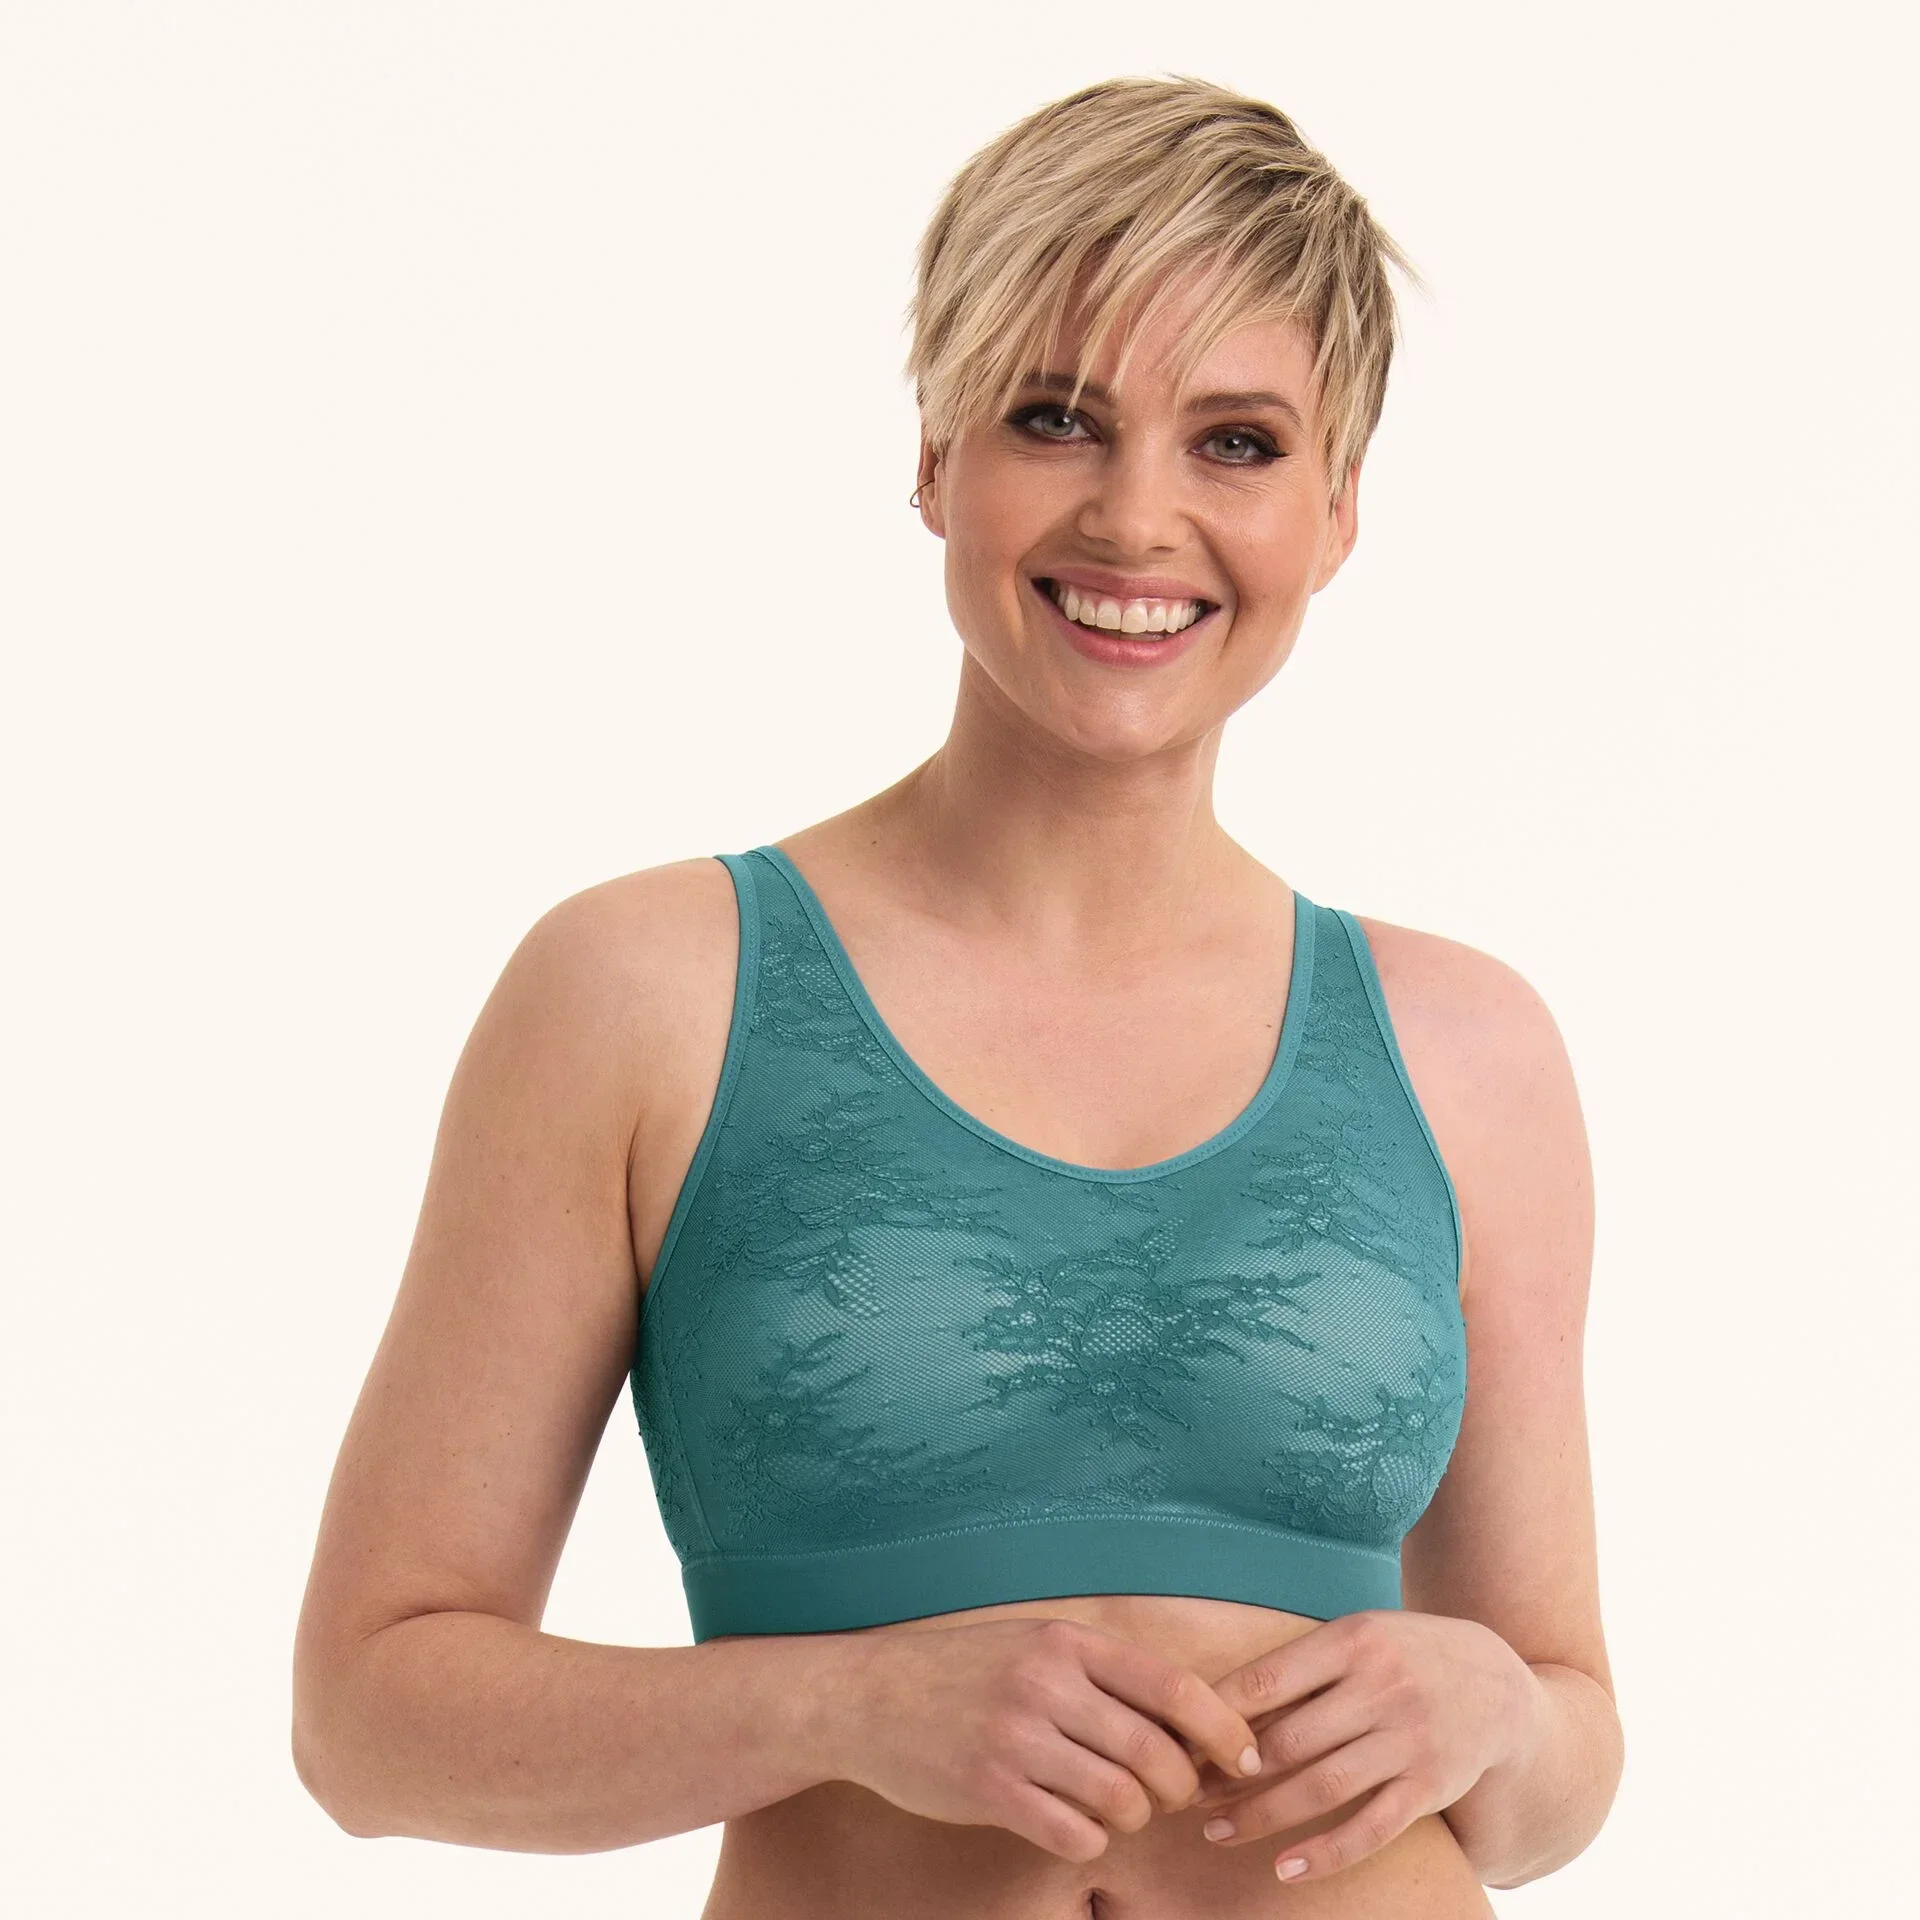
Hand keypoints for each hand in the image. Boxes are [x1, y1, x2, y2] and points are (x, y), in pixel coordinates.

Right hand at [822, 1615, 1267, 1863]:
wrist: (866, 1696)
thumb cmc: (963, 1672)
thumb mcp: (1034, 1645)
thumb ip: (1103, 1674)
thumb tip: (1191, 1719)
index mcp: (1067, 1643)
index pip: (1174, 1688)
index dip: (1224, 1730)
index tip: (1246, 1758)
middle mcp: (1046, 1685)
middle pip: (1158, 1755)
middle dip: (1180, 1788)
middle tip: (1171, 1796)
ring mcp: (1017, 1738)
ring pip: (1122, 1801)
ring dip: (1134, 1817)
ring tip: (1116, 1807)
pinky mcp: (990, 1790)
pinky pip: (1075, 1835)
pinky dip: (1089, 1839)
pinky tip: (1071, 1823)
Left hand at [1183, 1609, 1542, 1885]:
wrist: (1499, 1683)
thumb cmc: (1404, 1656)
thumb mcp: (1359, 1636)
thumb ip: (1302, 1666)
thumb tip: (1218, 1703)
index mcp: (1353, 1640)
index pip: (1269, 1679)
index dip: (1220, 1715)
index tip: (1182, 1740)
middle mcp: (1382, 1687)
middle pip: (1289, 1740)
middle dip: (1229, 1774)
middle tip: (1185, 1794)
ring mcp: (1410, 1740)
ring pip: (1322, 1788)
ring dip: (1262, 1816)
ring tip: (1216, 1833)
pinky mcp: (1431, 1786)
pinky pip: (1372, 1828)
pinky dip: (1326, 1853)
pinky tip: (1285, 1869)